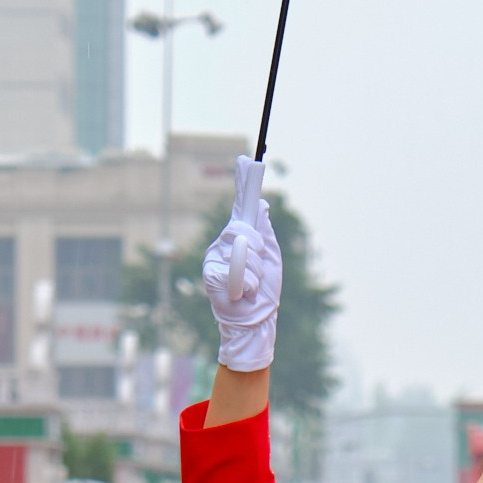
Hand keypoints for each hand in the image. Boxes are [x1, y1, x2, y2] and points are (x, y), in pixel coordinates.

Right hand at [201, 156, 282, 371]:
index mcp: (242, 236)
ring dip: (254, 272)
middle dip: (257, 250)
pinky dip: (245, 284)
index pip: (241, 205)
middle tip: (259, 269)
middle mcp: (225, 242)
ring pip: (241, 251)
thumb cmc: (264, 291)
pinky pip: (232, 268)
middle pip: (242, 228)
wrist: (255, 321)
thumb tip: (261, 204)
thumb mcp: (271, 258)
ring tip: (252, 286)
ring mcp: (215, 256)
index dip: (243, 183)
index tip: (247, 161)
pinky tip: (243, 294)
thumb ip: (264, 232)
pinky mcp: (211, 273)